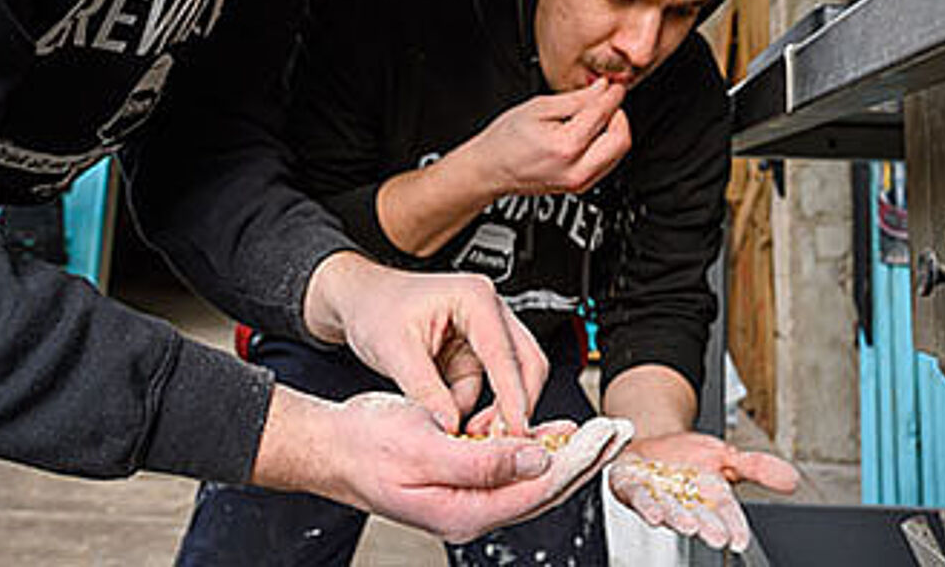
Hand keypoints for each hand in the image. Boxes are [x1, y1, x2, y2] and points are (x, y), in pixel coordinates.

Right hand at [254, 390, 631, 544]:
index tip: (601, 437)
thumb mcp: (423, 447)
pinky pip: (507, 470)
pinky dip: (531, 449)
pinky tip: (549, 433)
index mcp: (463, 511)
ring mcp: (466, 498)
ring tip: (595, 431)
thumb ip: (480, 461)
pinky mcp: (461, 481)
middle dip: (582, 461)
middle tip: (614, 434)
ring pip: (528, 480)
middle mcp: (470, 511)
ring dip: (562, 454)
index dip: (574, 461)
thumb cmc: (365, 446)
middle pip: (541, 489)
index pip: (536, 489)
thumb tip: (531, 459)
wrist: (330, 446)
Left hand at [305, 254, 547, 433]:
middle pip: (527, 363)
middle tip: (499, 441)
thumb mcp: (394, 349)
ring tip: (467, 434)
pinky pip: (491, 385)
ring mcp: (486, 331)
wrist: (360, 301)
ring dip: (496, 409)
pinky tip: (458, 421)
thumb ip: (424, 390)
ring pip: (513, 377)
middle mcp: (488, 310)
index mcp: (474, 298)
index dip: (513, 397)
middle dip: (516, 404)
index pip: (505, 354)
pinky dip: (479, 406)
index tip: (516, 432)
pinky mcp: (476, 352)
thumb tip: (450, 425)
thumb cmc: (376, 308)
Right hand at [464, 77, 630, 196]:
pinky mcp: (581, 186)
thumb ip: (575, 98)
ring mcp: (580, 182)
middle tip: (606, 103)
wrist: (491, 170)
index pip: (603, 114)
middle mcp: (577, 169)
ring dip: (614, 130)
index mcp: (565, 146)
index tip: (614, 85)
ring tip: (595, 117)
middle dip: (618, 116)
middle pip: (622, 139)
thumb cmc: (506, 141)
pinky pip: (608, 162)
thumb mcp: (538, 108)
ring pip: (619, 152)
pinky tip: (590, 133)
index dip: (612, 95)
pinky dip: (606, 144)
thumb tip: (601, 89)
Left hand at [606, 431, 798, 552]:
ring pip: (670, 511)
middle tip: (716, 536)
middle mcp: (685, 504)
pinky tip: (654, 513)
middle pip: (699, 518)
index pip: (728, 516)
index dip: (734, 528)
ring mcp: (659, 498)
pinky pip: (639, 498)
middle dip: (707, 527)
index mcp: (711, 499)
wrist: (651, 446)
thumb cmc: (687, 458)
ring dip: (678, 519)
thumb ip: (758, 467)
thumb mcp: (726, 456)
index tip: (739, 541)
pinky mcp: (632, 489)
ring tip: (688, 525)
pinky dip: (646, 505)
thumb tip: (792, 479)